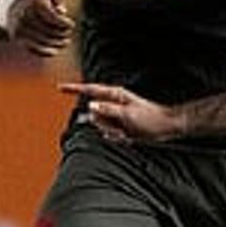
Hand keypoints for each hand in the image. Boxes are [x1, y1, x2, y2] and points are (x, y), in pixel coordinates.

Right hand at [8, 0, 75, 58]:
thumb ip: (57, 2)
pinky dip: (46, 52)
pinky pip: (34, 48)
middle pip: (50, 30)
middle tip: (68, 33)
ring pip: (44, 40)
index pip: (53, 17)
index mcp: (34, 3)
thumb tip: (62, 12)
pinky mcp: (18, 39)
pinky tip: (55, 51)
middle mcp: (25, 15)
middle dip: (62, 33)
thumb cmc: (37, 4)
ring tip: (66, 42)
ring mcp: (21, 28)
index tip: (71, 25)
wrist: (12, 9)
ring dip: (58, 43)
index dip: (65, 23)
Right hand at [59, 82, 179, 143]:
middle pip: (95, 114)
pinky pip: (110, 135)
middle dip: (103, 125)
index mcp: (115, 95)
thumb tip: (90, 106)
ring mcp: (116, 116)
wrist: (165, 128)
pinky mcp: (120, 127)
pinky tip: (128, 137)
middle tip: (119, 129)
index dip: (74, 89)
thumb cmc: (150, 118)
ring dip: (111, 133)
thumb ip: (108, 110)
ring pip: (101, 126)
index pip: (90, 90)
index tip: (59, 88)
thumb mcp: (128, 114)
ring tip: (127, 133)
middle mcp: (113, 104)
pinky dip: (117, 138)